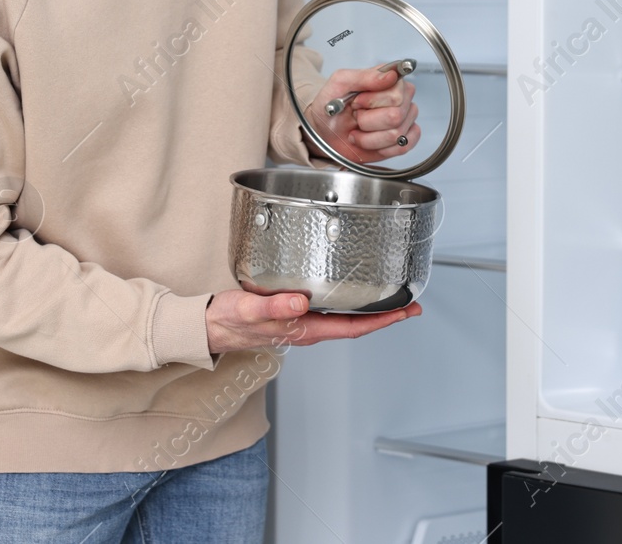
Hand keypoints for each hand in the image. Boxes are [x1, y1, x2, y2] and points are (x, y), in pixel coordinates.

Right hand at [205, 289, 420, 354]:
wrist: (210, 326)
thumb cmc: (228, 320)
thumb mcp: (249, 309)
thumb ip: (274, 306)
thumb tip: (301, 303)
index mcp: (304, 330)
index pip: (353, 328)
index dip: (382, 321)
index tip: (405, 312)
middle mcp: (308, 329)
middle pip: (356, 325)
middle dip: (385, 316)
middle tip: (410, 304)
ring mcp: (303, 323)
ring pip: (345, 318)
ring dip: (369, 310)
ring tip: (389, 298)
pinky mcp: (295, 314)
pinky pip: (330, 311)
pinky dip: (348, 303)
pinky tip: (351, 292)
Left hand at [303, 65, 419, 164]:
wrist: (325, 131)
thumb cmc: (333, 106)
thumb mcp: (340, 83)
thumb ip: (365, 76)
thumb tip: (391, 75)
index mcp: (391, 80)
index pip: (396, 95)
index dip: (372, 102)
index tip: (356, 102)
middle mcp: (403, 98)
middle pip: (396, 116)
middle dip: (367, 121)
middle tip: (356, 116)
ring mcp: (406, 120)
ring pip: (396, 134)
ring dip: (369, 137)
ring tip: (359, 129)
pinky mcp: (404, 139)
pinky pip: (402, 147)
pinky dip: (378, 148)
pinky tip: (369, 141)